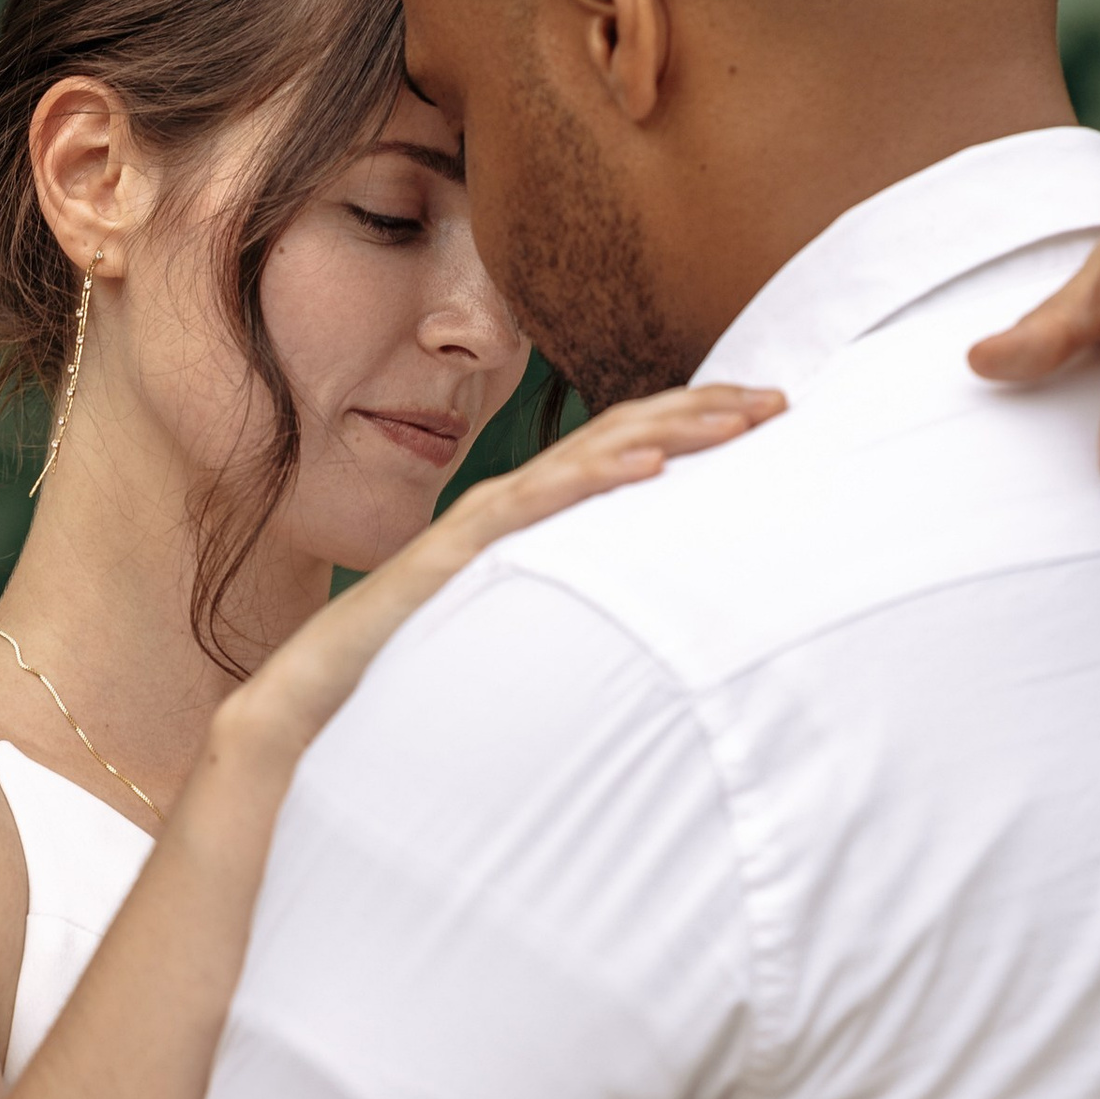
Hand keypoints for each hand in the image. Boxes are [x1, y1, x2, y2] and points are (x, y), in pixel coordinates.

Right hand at [227, 383, 783, 770]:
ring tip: (735, 420)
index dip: (696, 426)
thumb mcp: (524, 628)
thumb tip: (654, 620)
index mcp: (537, 518)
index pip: (627, 451)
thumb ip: (578, 605)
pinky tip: (648, 468)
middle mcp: (515, 506)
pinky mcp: (457, 555)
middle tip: (781, 398)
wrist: (318, 700)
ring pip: (588, 459)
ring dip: (667, 432)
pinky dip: (594, 481)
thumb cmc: (417, 670)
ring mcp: (484, 524)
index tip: (769, 416)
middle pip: (620, 437)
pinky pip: (534, 509)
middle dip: (702, 411)